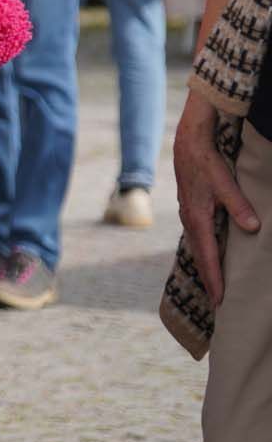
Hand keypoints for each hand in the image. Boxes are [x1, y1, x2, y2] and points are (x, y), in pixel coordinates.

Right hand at [174, 99, 260, 306]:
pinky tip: (209, 250)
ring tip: (214, 281)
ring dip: (206, 265)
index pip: (208, 256)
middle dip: (209, 278)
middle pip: (200, 256)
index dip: (215, 279)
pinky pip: (197, 235)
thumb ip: (238, 206)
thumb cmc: (206, 160)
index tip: (220, 300)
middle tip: (217, 301)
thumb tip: (252, 228)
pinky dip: (203, 249)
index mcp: (197, 218)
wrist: (188, 140)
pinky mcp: (190, 206)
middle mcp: (190, 219)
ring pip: (197, 246)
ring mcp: (188, 213)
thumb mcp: (225, 182)